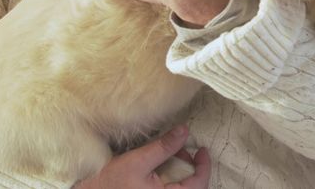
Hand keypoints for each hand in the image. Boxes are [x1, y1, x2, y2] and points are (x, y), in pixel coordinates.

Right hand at [76, 125, 210, 188]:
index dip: (204, 165)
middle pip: (192, 187)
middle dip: (190, 167)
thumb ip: (163, 147)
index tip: (202, 150)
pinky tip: (161, 167)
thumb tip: (185, 131)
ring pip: (181, 188)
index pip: (199, 184)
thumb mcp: (138, 161)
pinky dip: (170, 178)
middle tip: (180, 150)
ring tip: (168, 156)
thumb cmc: (110, 183)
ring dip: (180, 172)